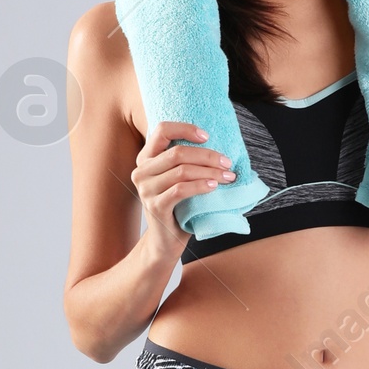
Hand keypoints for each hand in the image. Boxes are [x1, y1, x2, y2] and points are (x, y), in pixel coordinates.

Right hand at [132, 121, 235, 252]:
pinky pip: (181, 190)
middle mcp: (141, 171)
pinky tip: (214, 186)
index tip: (207, 136)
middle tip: (227, 161)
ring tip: (228, 176)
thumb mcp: (178, 178)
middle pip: (177, 153)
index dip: (185, 128)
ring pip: (181, 171)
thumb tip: (218, 144)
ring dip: (210, 171)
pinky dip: (200, 185)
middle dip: (207, 155)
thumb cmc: (178, 205)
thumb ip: (187, 160)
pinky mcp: (155, 206)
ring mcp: (146, 190)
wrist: (166, 240)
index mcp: (146, 158)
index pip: (162, 130)